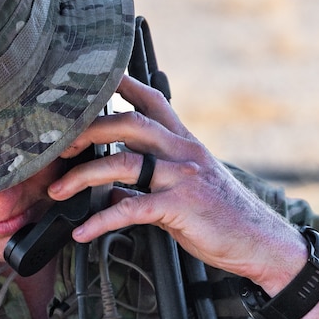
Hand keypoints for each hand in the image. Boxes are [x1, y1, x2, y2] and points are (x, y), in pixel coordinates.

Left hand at [49, 75, 308, 291]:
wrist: (260, 243)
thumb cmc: (224, 217)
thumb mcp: (186, 189)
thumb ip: (149, 182)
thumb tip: (110, 188)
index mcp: (184, 142)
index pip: (151, 99)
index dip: (120, 82)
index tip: (91, 75)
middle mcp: (183, 152)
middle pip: (128, 123)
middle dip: (88, 129)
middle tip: (58, 144)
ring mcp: (182, 177)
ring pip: (123, 163)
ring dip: (83, 176)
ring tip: (57, 190)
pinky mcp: (180, 207)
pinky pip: (130, 208)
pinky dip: (101, 220)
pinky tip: (83, 231)